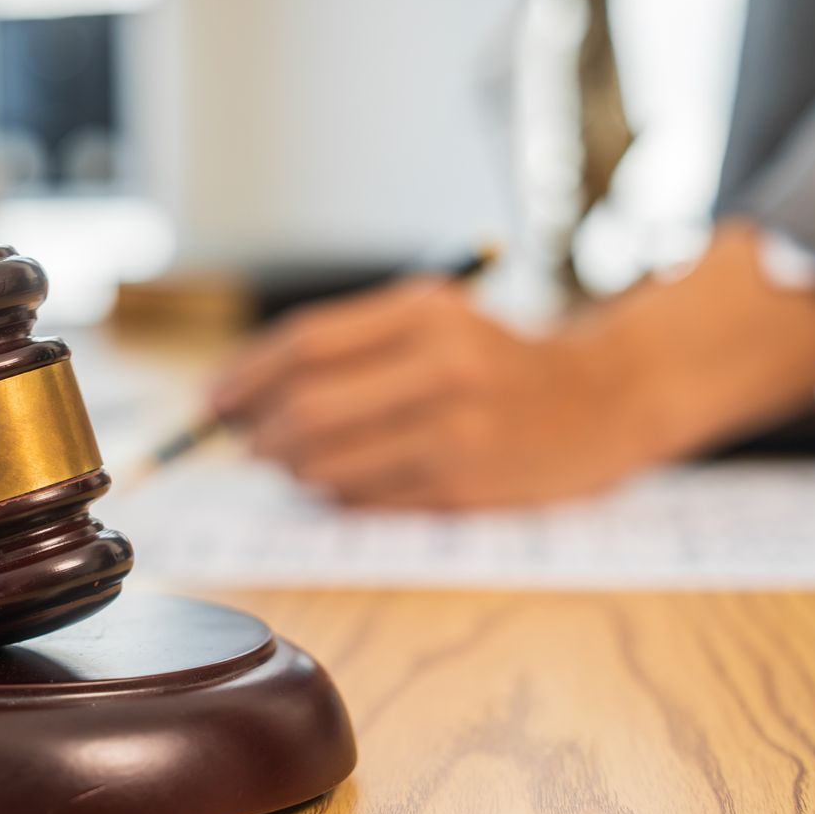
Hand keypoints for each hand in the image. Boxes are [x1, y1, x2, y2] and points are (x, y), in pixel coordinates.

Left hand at [212, 282, 637, 507]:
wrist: (602, 398)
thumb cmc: (492, 359)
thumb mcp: (428, 320)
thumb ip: (343, 346)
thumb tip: (236, 395)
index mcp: (423, 312)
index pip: (304, 346)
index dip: (245, 377)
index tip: (212, 402)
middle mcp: (441, 367)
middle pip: (306, 409)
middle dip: (259, 433)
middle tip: (247, 443)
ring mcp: (455, 431)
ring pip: (327, 463)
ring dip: (293, 470)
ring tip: (294, 461)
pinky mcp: (463, 487)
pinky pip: (364, 500)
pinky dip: (337, 494)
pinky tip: (344, 481)